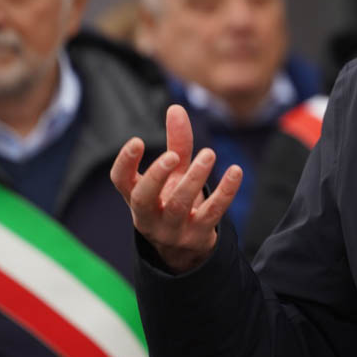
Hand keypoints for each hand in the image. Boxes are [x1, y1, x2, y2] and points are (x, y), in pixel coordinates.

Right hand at [109, 104, 241, 272]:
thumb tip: (176, 108)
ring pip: (179, 205)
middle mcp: (149, 216)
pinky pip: (212, 214)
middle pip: (144, 198)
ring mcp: (173, 229)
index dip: (125, 162)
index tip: (138, 140)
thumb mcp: (173, 174)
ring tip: (208, 154)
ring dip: (194, 179)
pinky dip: (225, 193)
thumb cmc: (173, 200)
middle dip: (157, 175)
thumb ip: (176, 143)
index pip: (121, 181)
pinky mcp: (198, 235)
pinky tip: (235, 171)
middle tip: (173, 156)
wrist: (186, 248)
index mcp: (136, 198)